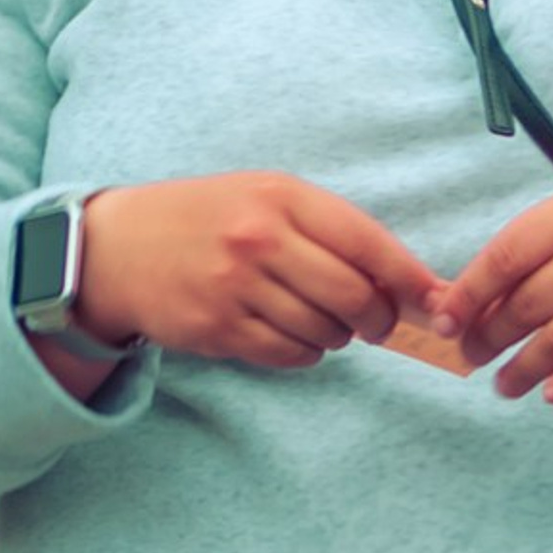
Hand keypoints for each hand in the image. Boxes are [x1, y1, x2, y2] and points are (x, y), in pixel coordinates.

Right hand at [77, 176, 444, 369]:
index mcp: (282, 198)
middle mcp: (259, 239)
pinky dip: (306, 353)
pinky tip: (293, 335)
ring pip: (325, 331)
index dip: (411, 279)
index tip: (437, 301)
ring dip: (339, 336)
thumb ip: (335, 232)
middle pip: (354, 296)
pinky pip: (289, 354)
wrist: (114, 247)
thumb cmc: (211, 218)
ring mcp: (234, 286)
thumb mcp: (269, 199)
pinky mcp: (215, 328)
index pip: (368, 243)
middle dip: (380, 318)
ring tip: (325, 323)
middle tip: (377, 324)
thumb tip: (412, 282)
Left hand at [427, 181, 552, 404]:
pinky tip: (552, 393)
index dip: (468, 296)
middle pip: (529, 303)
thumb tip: (464, 302)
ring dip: (523, 370)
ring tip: (504, 385)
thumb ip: (537, 248)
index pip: (508, 255)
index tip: (445, 323)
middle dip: (489, 338)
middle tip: (472, 358)